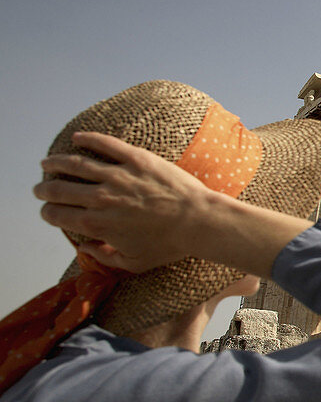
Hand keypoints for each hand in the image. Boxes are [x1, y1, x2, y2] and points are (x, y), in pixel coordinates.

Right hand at [34, 131, 312, 276]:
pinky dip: (87, 139)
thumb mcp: (133, 263)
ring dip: (56, 163)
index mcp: (97, 225)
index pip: (58, 215)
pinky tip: (77, 138)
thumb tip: (84, 248)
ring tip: (48, 163)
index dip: (48, 213)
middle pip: (59, 189)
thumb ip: (104, 258)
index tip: (49, 211)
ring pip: (75, 164)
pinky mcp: (136, 159)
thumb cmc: (169, 245)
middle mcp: (101, 198)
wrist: (199, 221)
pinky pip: (105, 144)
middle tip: (40, 188)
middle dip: (44, 189)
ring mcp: (118, 176)